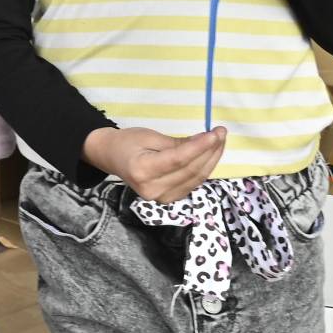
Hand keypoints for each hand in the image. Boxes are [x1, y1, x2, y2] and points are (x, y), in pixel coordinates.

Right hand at [83, 126, 227, 203]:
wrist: (111, 158)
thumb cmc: (127, 142)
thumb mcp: (149, 136)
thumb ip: (176, 143)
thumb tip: (204, 142)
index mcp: (142, 170)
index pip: (178, 160)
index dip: (200, 147)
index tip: (216, 133)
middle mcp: (152, 189)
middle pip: (190, 171)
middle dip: (210, 151)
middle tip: (221, 133)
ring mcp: (161, 198)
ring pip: (195, 179)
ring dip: (211, 160)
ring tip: (219, 142)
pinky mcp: (168, 199)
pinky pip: (192, 183)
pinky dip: (204, 169)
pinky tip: (209, 155)